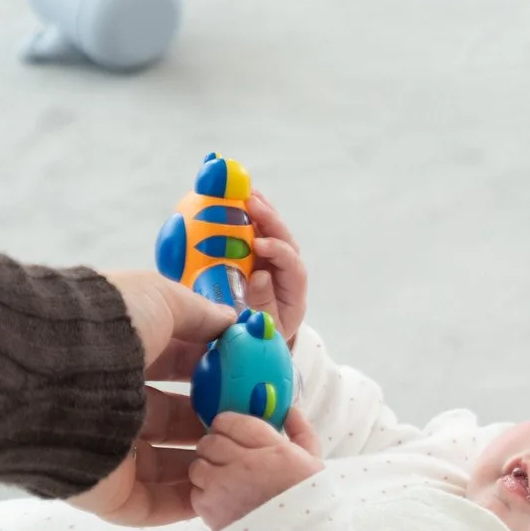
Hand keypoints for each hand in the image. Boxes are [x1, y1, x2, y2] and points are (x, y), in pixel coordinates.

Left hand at [73, 273, 237, 526]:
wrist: (57, 374)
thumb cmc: (108, 328)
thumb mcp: (160, 297)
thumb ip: (199, 312)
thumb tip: (231, 322)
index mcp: (121, 357)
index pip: (175, 371)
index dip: (215, 375)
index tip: (250, 380)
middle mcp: (112, 404)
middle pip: (176, 420)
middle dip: (217, 421)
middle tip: (255, 422)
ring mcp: (110, 452)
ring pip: (171, 466)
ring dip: (210, 462)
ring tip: (246, 457)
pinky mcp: (109, 493)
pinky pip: (156, 505)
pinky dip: (189, 502)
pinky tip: (223, 491)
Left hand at [188, 410, 321, 529]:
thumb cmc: (309, 504)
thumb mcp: (314, 463)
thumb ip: (300, 431)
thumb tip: (290, 410)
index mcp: (272, 450)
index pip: (232, 421)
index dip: (230, 425)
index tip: (236, 433)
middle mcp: (244, 465)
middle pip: (210, 440)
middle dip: (217, 446)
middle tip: (229, 457)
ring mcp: (223, 488)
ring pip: (197, 465)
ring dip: (208, 469)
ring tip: (224, 480)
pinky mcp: (211, 511)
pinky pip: (195, 493)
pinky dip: (205, 494)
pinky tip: (222, 500)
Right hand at [244, 191, 307, 341]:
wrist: (253, 339)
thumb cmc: (259, 336)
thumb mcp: (263, 328)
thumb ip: (263, 305)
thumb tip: (261, 275)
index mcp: (294, 293)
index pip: (293, 266)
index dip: (278, 251)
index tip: (258, 244)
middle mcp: (286, 272)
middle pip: (285, 240)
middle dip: (270, 220)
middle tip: (251, 202)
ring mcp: (272, 262)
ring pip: (271, 231)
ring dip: (259, 210)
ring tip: (244, 191)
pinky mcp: (256, 256)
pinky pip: (254, 232)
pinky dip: (247, 215)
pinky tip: (236, 197)